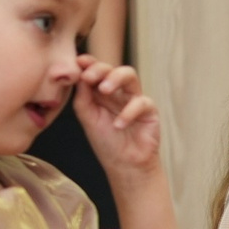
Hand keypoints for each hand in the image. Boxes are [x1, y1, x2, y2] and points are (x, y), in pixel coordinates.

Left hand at [73, 60, 161, 176]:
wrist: (125, 165)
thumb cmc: (106, 143)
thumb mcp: (88, 118)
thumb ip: (82, 97)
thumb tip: (79, 75)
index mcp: (102, 93)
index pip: (96, 71)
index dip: (89, 63)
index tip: (79, 62)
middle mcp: (118, 92)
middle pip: (112, 68)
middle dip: (100, 69)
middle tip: (89, 77)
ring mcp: (134, 99)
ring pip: (130, 75)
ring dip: (116, 78)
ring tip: (104, 90)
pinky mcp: (149, 110)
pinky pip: (141, 102)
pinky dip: (129, 112)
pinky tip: (118, 124)